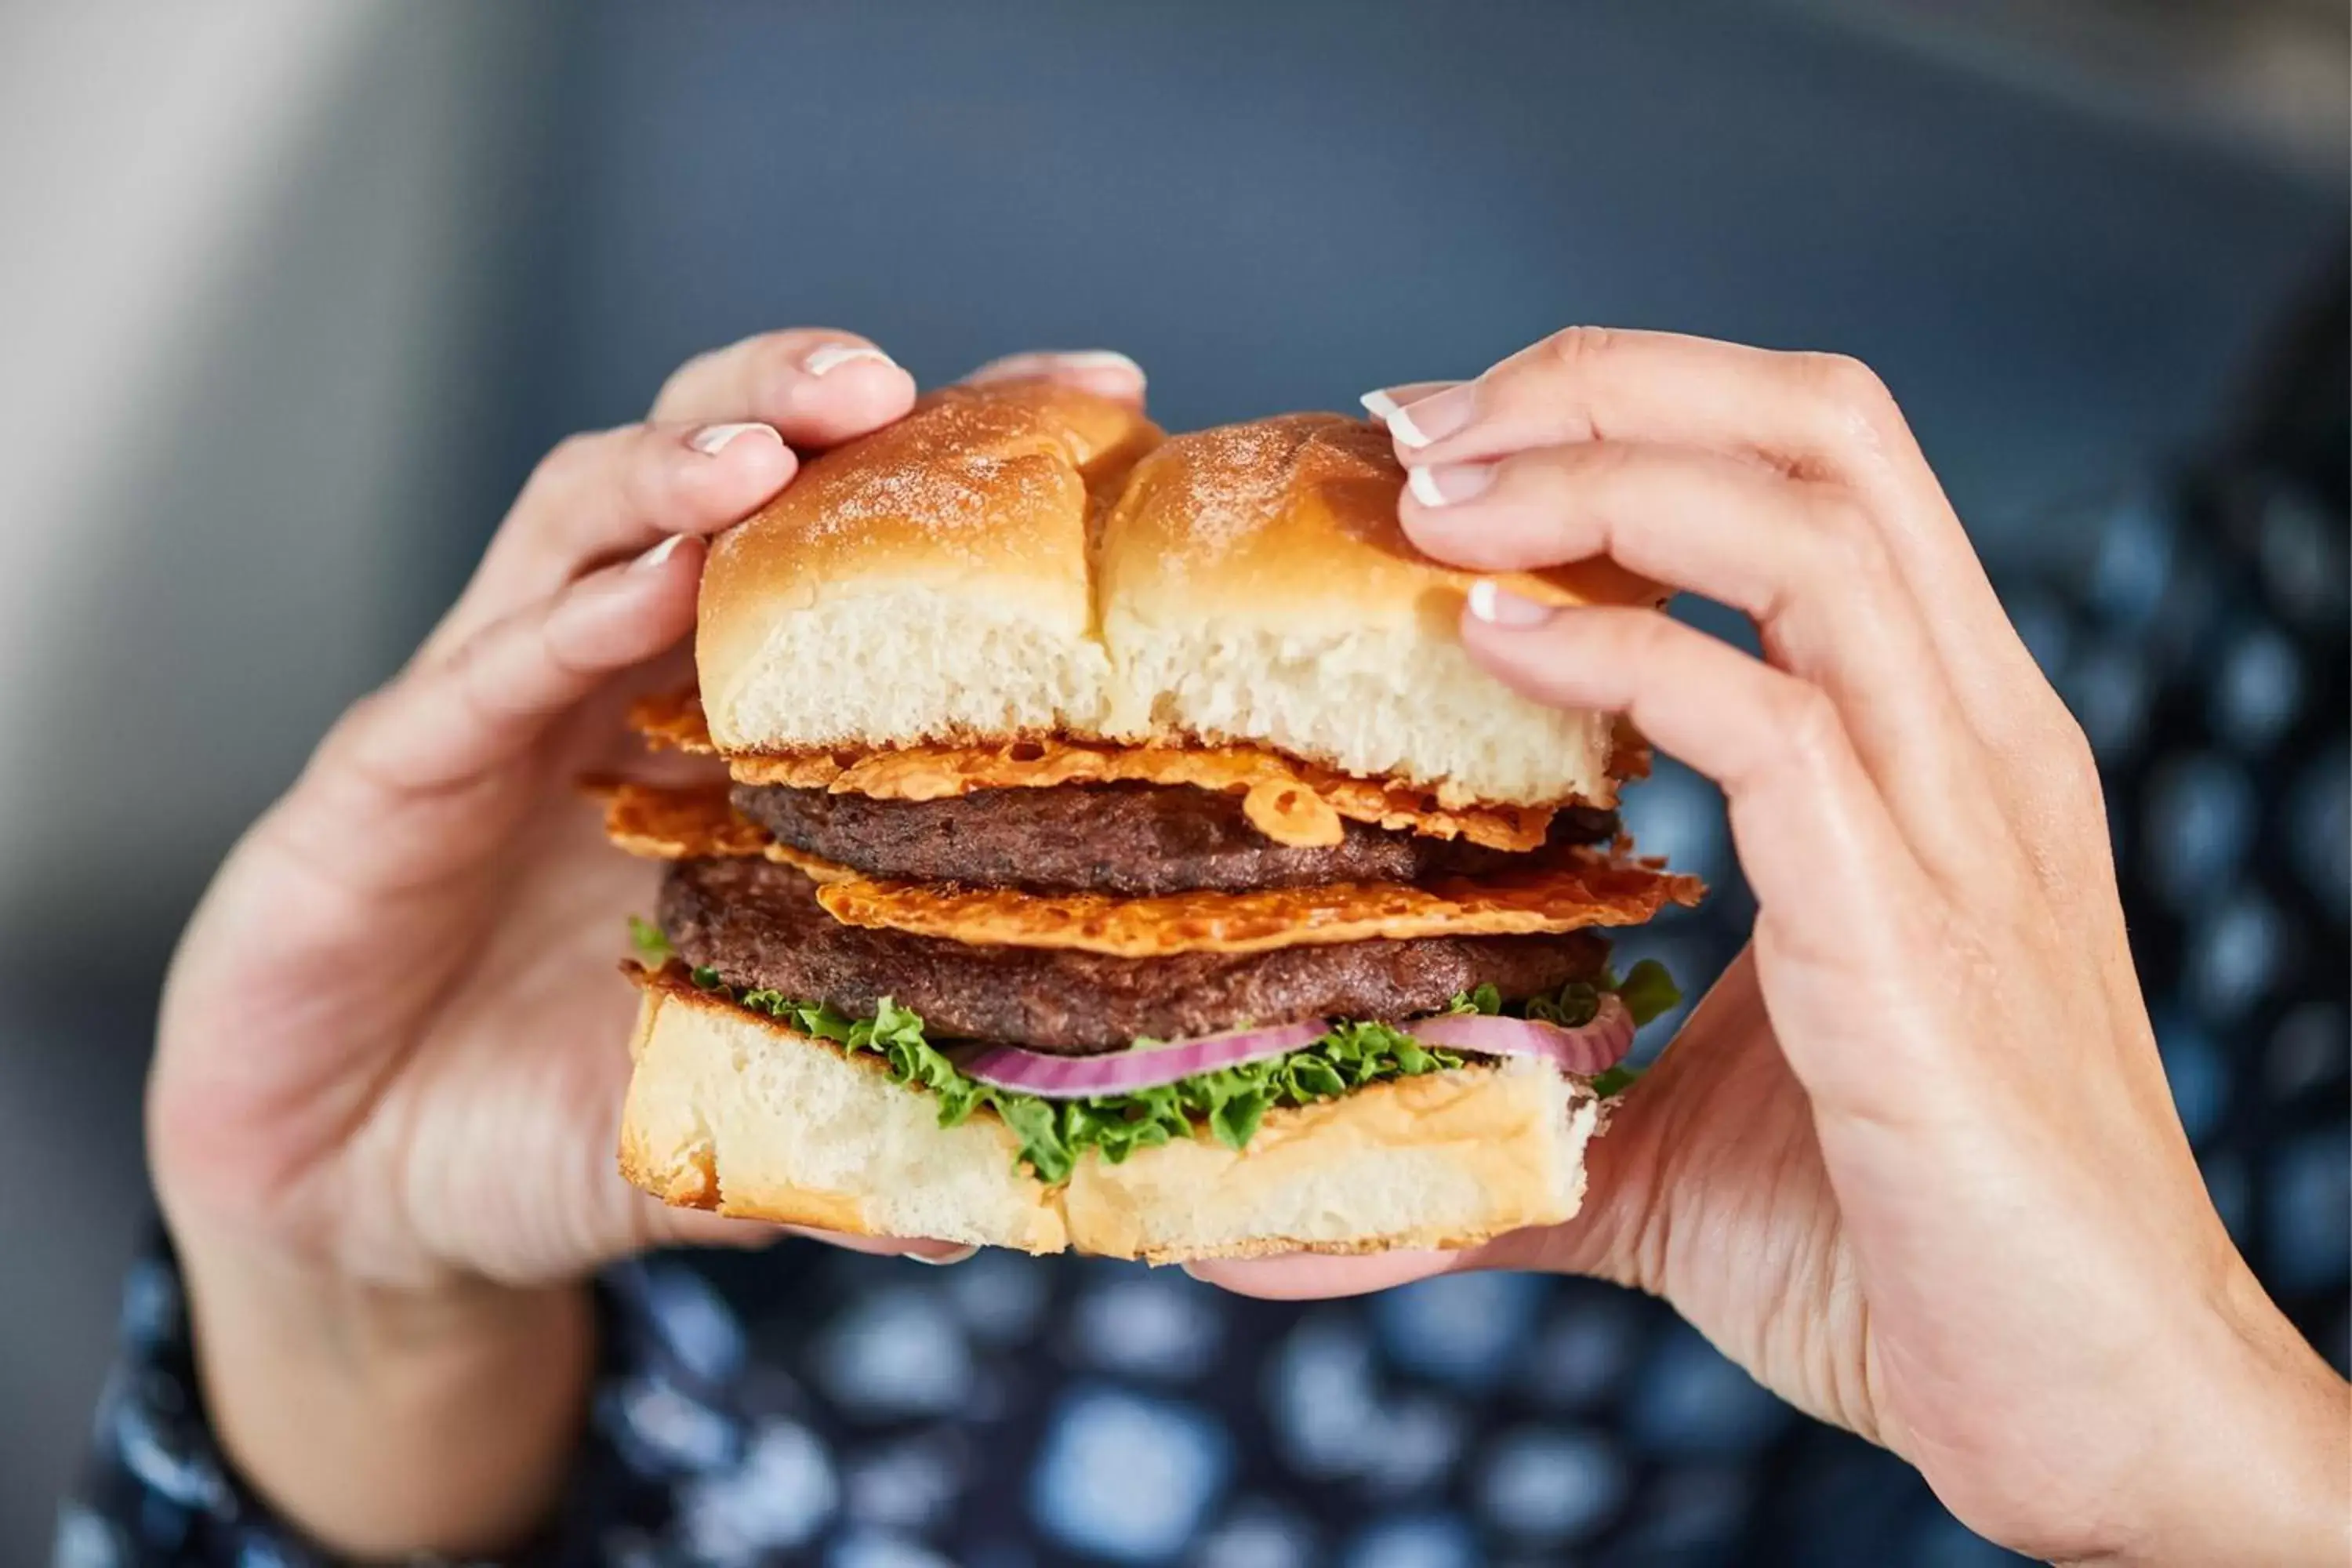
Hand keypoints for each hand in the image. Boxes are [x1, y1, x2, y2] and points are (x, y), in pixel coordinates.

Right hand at [146, 334, 1147, 1556]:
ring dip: (677, 465)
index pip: (844, 551)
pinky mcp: (385, 769)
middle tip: (889, 384)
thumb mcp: (738, 1107)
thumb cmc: (560, 1122)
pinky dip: (566, 617)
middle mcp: (620, 681)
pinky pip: (479, 668)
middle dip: (795, 400)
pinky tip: (646, 588)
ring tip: (768, 449)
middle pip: (711, 475)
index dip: (955, 463)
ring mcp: (498, 706)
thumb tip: (1017, 1175)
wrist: (360, 1199)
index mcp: (727, 730)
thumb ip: (858, 1104)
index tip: (1097, 397)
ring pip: (582, 522)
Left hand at [1199, 329, 2347, 1566]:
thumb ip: (1513, 1115)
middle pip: (1826, 425)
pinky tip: (1492, 639)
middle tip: (1423, 427)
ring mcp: (1961, 820)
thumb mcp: (1675, 1132)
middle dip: (1607, 382)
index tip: (1447, 449)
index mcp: (1940, 744)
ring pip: (1810, 522)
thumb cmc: (1902, 1251)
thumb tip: (1287, 1208)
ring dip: (1598, 473)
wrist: (2093, 1406)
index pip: (1815, 468)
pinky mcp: (1917, 927)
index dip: (1629, 412)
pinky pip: (1770, 719)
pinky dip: (1616, 649)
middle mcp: (1973, 737)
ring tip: (1433, 498)